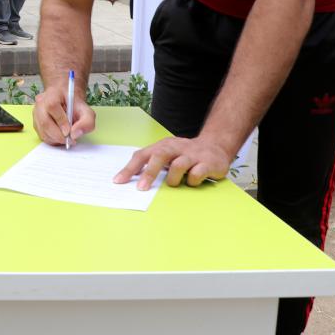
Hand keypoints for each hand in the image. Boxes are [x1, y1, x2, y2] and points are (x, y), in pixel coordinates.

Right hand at [32, 85, 95, 146]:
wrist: (66, 102)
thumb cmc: (75, 106)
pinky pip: (41, 135)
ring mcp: (35, 113)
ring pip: (42, 131)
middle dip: (58, 135)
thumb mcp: (87, 111)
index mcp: (52, 94)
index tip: (70, 132)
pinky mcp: (35, 123)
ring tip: (67, 138)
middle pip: (44, 122)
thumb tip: (75, 135)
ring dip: (56, 139)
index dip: (61, 121)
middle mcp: (40, 103)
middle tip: (70, 140)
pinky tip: (60, 137)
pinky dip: (52, 140)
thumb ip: (87, 122)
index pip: (52, 107)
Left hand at [113, 135, 232, 190]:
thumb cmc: (185, 153)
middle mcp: (176, 147)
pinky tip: (193, 181)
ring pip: (178, 165)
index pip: (142, 155)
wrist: (216, 146)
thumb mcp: (166, 153)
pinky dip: (192, 181)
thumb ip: (150, 162)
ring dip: (173, 179)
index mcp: (163, 146)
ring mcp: (192, 154)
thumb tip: (130, 178)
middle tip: (141, 188)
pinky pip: (197, 174)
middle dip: (149, 173)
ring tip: (175, 183)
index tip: (118, 181)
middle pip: (159, 156)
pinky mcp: (208, 163)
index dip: (129, 168)